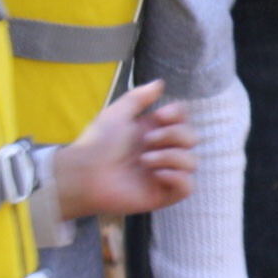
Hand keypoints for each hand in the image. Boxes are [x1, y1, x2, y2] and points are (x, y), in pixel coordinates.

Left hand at [53, 79, 196, 219]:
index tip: (161, 116)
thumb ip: (139, 97)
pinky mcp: (163, 194)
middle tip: (147, 140)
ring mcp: (164, 173)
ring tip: (145, 160)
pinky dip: (177, 178)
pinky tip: (157, 174)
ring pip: (192, 161)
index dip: (178, 114)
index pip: (182, 118)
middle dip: (173, 135)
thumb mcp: (117, 113)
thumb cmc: (98, 142)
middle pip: (191, 137)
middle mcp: (162, 150)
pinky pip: (188, 186)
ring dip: (171, 157)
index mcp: (153, 130)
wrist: (86, 173)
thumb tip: (161, 82)